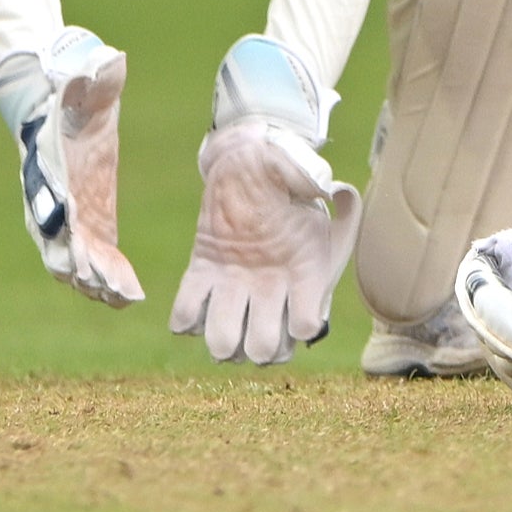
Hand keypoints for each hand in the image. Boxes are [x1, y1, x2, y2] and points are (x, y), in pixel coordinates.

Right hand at [5, 29, 145, 307]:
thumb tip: (113, 59)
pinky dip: (106, 276)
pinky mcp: (85, 220)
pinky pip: (92, 256)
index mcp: (50, 170)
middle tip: (109, 291)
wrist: (54, 99)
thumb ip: (97, 74)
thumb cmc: (71, 90)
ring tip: (121, 300)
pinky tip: (130, 294)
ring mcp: (65, 215)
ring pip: (73, 262)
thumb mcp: (85, 79)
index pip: (55, 211)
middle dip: (83, 271)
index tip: (82, 260)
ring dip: (94, 282)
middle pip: (61, 247)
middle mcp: (51, 200)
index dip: (67, 239)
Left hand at [166, 34, 359, 365]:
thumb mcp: (302, 170)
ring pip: (224, 344)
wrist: (249, 163)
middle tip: (256, 324)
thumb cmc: (283, 170)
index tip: (301, 311)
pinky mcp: (203, 276)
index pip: (306, 325)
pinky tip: (199, 296)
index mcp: (306, 272)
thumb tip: (325, 186)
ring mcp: (235, 288)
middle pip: (264, 349)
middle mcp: (271, 290)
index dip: (303, 325)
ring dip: (224, 341)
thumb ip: (313, 177)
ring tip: (225, 318)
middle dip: (260, 345)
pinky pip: (186, 316)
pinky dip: (187, 317)